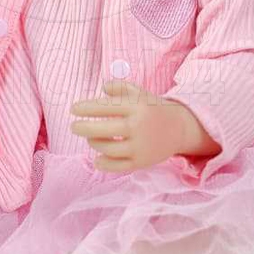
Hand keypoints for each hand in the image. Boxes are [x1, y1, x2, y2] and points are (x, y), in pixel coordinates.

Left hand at [70, 80, 211, 171]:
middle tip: (74, 126)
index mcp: (136, 107)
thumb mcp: (139, 93)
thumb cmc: (152, 108)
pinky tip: (97, 159)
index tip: (73, 109)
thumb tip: (102, 87)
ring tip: (90, 138)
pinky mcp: (141, 162)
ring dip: (94, 142)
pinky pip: (118, 166)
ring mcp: (140, 146)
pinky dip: (104, 164)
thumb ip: (119, 87)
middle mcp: (138, 127)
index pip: (106, 107)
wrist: (179, 128)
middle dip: (83, 128)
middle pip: (103, 130)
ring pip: (108, 148)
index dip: (86, 108)